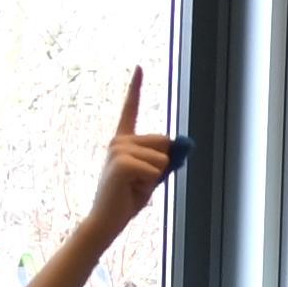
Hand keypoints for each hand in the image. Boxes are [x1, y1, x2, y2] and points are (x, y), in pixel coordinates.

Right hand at [78, 71, 183, 238]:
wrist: (107, 220)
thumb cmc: (128, 199)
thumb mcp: (151, 175)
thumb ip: (165, 158)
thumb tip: (181, 144)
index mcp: (123, 140)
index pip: (130, 109)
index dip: (135, 87)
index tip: (139, 66)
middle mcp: (119, 140)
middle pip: (164, 141)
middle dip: (162, 164)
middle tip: (140, 182)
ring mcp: (118, 149)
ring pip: (162, 158)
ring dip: (156, 177)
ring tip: (134, 187)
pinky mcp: (121, 162)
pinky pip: (155, 169)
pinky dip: (150, 183)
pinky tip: (131, 189)